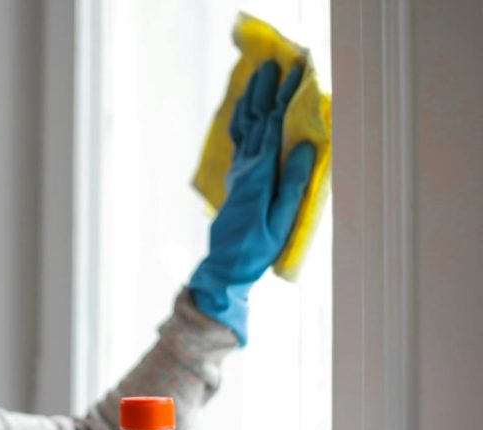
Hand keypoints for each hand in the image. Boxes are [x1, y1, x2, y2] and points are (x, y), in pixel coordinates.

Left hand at [189, 61, 316, 344]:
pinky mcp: (237, 180)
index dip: (285, 98)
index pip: (274, 127)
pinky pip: (240, 142)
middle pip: (256, 121)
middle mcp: (246, 168)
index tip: (297, 73)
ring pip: (244, 128)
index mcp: (260, 174)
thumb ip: (293, 183)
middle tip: (274, 64)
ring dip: (252, 101)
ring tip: (257, 77)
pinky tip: (245, 112)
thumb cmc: (258, 247)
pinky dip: (243, 121)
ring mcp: (239, 173)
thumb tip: (303, 145)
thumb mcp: (282, 219)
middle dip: (266, 91)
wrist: (226, 265)